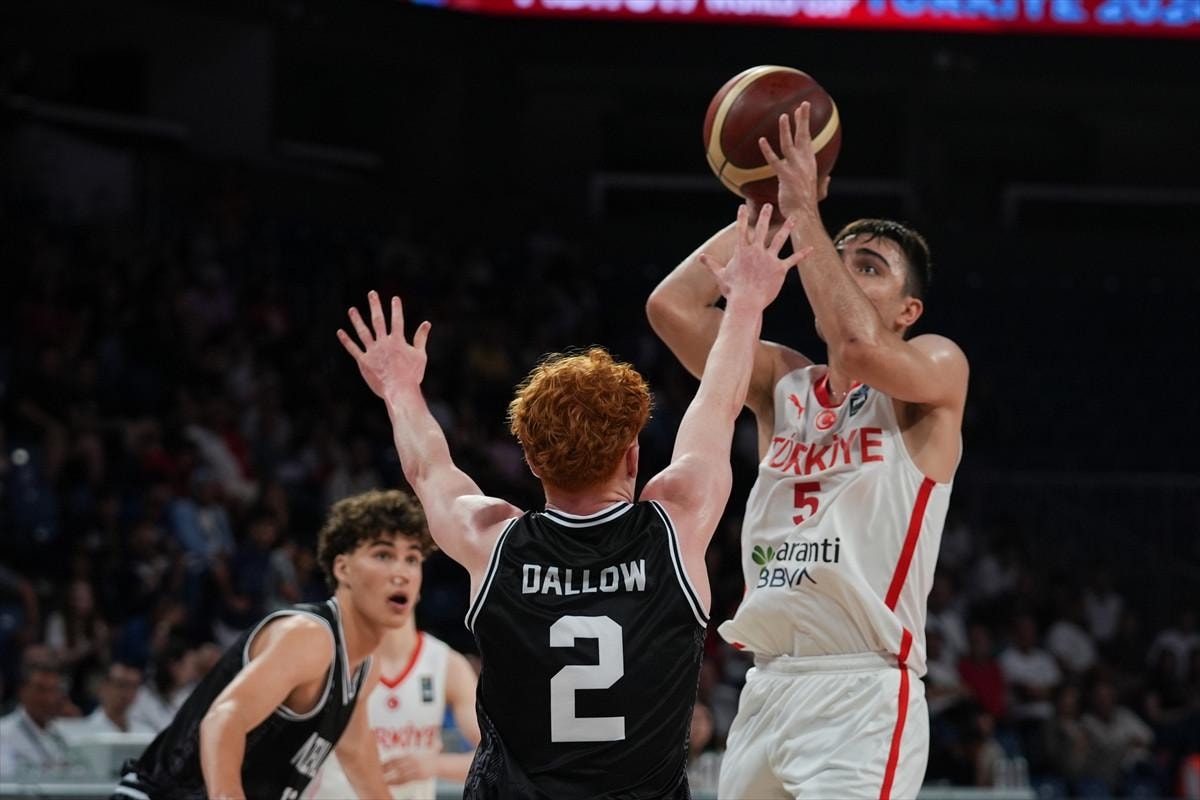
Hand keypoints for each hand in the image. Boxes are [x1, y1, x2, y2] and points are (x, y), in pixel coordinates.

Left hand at [337, 291, 430, 398]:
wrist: (399, 390)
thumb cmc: (412, 374)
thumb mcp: (420, 355)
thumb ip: (421, 338)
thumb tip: (426, 323)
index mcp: (397, 341)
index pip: (397, 320)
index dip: (396, 309)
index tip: (395, 298)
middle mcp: (383, 343)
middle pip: (378, 321)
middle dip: (375, 306)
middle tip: (372, 294)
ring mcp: (372, 352)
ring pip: (363, 332)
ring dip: (357, 320)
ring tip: (352, 309)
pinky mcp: (364, 362)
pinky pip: (353, 349)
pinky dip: (346, 340)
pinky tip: (340, 332)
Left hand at [381, 752, 437, 784]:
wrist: (438, 764)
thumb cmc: (425, 760)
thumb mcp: (415, 756)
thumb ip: (405, 759)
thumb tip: (392, 762)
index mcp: (410, 755)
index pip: (395, 758)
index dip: (386, 763)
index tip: (378, 766)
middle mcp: (412, 761)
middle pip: (396, 765)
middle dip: (386, 770)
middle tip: (377, 774)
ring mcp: (416, 768)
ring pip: (400, 774)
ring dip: (391, 778)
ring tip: (383, 781)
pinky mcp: (419, 776)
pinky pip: (406, 780)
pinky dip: (398, 782)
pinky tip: (393, 784)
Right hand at [698, 203, 812, 310]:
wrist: (746, 301)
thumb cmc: (732, 290)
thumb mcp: (720, 276)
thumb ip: (711, 264)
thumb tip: (701, 258)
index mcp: (741, 251)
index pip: (740, 230)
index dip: (741, 217)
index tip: (742, 207)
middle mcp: (756, 251)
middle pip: (761, 229)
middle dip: (764, 216)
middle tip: (768, 205)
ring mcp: (769, 259)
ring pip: (779, 239)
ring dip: (787, 228)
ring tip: (793, 218)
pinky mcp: (780, 269)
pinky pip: (793, 260)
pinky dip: (802, 254)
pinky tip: (811, 248)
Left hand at [759, 102, 821, 217]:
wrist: (803, 214)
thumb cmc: (807, 204)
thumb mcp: (818, 191)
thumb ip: (822, 184)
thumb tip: (827, 179)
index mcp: (810, 163)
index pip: (807, 139)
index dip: (804, 124)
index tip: (801, 110)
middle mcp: (804, 163)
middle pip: (803, 136)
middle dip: (803, 119)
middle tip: (803, 104)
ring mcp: (796, 169)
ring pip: (789, 145)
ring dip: (786, 130)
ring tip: (782, 116)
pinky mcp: (786, 176)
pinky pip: (775, 161)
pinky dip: (768, 151)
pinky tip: (761, 141)